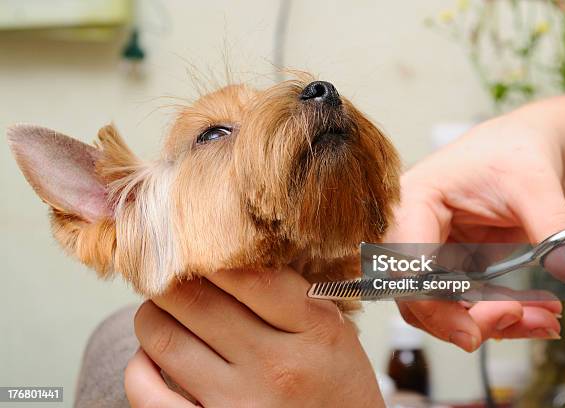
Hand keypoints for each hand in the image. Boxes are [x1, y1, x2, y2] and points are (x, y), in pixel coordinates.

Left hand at [124, 267, 384, 406]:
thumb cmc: (335, 385)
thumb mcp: (334, 328)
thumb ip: (292, 290)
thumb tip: (230, 251)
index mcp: (315, 331)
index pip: (249, 274)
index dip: (212, 251)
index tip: (199, 242)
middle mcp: (276, 368)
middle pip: (197, 301)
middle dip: (172, 276)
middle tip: (170, 269)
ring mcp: (239, 405)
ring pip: (164, 338)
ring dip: (153, 312)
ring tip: (163, 306)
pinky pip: (147, 393)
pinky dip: (139, 366)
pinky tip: (152, 354)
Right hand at [386, 108, 564, 350]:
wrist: (520, 152)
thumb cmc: (512, 152)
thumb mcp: (534, 185)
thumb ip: (551, 226)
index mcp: (412, 201)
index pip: (407, 265)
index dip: (432, 304)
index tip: (473, 332)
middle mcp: (410, 231)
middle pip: (417, 296)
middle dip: (469, 320)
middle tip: (520, 319)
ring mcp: (428, 252)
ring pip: (442, 308)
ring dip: (492, 322)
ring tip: (544, 318)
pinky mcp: (449, 267)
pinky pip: (465, 304)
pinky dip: (499, 316)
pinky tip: (537, 313)